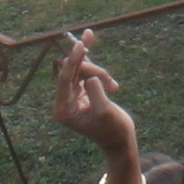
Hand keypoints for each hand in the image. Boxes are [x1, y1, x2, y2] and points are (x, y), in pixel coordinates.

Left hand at [52, 31, 140, 166]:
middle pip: (73, 71)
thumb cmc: (114, 130)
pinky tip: (92, 43)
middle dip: (93, 71)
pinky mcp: (82, 90)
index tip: (81, 44)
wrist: (121, 141)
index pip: (64, 79)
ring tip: (114, 86)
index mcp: (63, 110)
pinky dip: (93, 62)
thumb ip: (95, 92)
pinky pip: (84, 69)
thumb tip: (90, 78)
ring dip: (99, 73)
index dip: (73, 60)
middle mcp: (64, 101)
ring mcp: (72, 95)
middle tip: (112, 84)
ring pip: (82, 69)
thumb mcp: (106, 113)